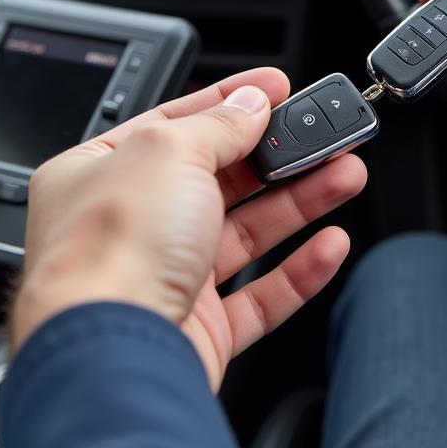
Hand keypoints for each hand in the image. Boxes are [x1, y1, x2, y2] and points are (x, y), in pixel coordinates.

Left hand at [11, 68, 366, 389]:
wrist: (111, 358)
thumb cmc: (109, 254)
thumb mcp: (168, 152)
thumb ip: (217, 124)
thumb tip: (249, 103)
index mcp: (101, 172)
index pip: (176, 123)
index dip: (231, 101)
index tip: (277, 89)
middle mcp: (130, 226)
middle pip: (221, 179)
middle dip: (279, 156)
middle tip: (325, 137)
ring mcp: (165, 278)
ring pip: (248, 233)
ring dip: (300, 202)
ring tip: (346, 175)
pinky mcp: (199, 330)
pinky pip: (260, 295)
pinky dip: (298, 270)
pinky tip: (329, 245)